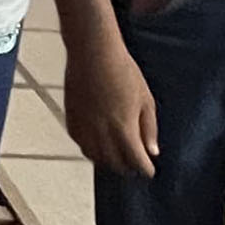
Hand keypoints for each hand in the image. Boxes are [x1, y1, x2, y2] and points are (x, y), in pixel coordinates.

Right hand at [60, 25, 159, 177]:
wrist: (93, 53)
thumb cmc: (123, 71)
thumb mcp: (146, 99)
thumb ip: (149, 127)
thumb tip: (152, 151)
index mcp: (124, 127)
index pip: (135, 160)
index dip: (144, 169)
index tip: (149, 171)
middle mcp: (102, 132)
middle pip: (114, 163)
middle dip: (127, 168)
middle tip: (134, 166)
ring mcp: (84, 126)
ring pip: (95, 156)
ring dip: (108, 161)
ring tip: (116, 159)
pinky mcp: (71, 118)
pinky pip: (80, 143)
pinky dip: (90, 149)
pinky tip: (97, 146)